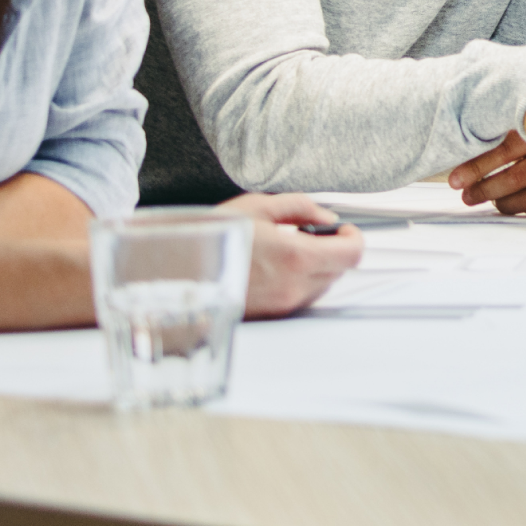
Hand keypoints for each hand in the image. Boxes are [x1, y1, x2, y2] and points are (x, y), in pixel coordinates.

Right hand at [219, 192, 364, 317]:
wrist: (171, 273)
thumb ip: (301, 208)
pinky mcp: (269, 317)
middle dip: (332, 250)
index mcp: (295, 257)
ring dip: (315, 268)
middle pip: (339, 270)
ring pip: (321, 286)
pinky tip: (271, 267)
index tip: (343, 230)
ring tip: (284, 250)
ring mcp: (282, 306)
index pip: (352, 254)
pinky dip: (296, 282)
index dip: (353, 237)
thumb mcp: (257, 207)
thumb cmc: (209, 238)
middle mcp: (293, 287)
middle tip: (308, 234)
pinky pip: (299, 299)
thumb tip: (326, 218)